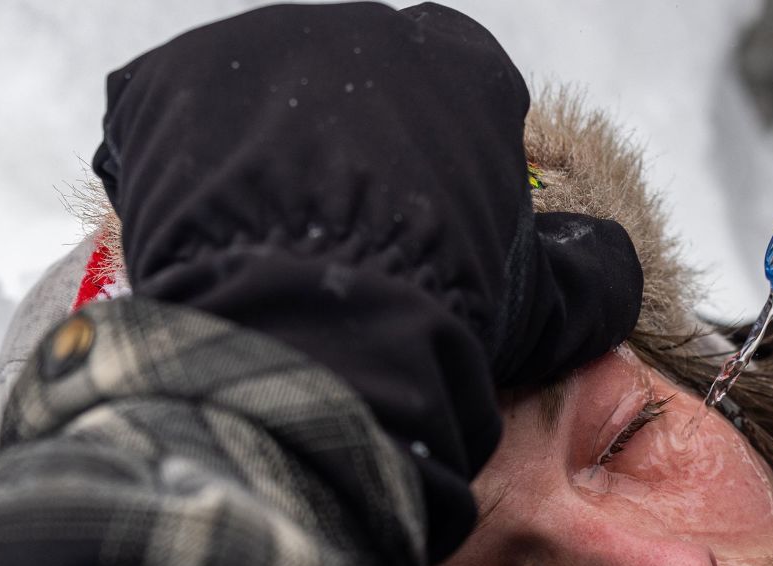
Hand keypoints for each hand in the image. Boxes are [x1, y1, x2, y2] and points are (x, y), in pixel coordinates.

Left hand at [93, 2, 641, 559]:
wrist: (318, 328)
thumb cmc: (440, 311)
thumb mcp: (545, 308)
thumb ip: (589, 274)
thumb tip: (609, 261)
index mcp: (460, 64)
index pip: (449, 92)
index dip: (430, 166)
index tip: (413, 225)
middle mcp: (363, 28)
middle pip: (348, 88)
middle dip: (339, 154)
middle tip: (328, 243)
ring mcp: (260, 45)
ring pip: (256, 100)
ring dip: (255, 157)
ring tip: (255, 245)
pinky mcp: (170, 80)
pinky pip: (163, 116)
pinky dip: (171, 168)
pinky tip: (194, 226)